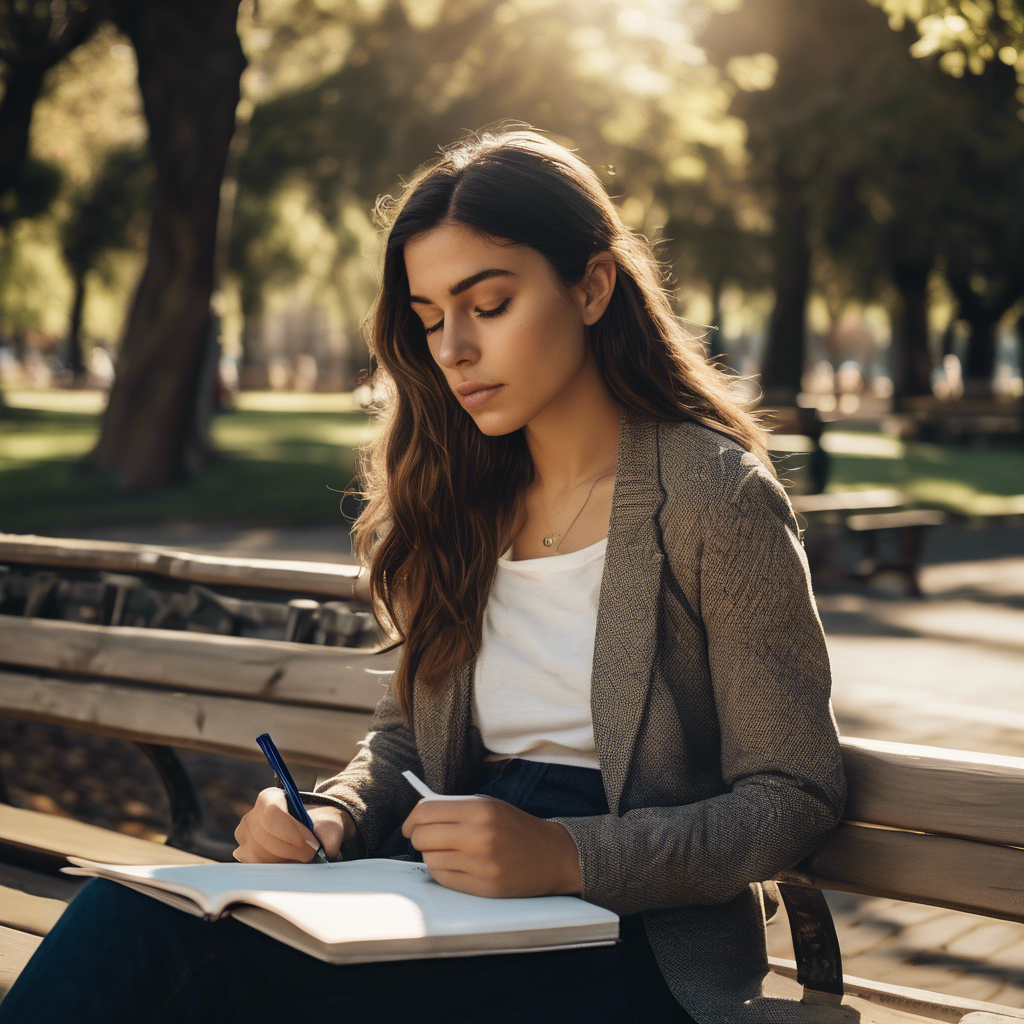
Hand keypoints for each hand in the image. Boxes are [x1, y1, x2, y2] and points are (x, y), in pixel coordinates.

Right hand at [233, 787, 352, 862]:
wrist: (310, 833)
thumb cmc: (318, 825)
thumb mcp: (329, 822)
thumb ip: (330, 834)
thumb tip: (328, 851)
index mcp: (270, 798)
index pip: (272, 814)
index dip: (291, 832)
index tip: (312, 845)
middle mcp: (252, 817)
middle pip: (264, 838)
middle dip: (292, 850)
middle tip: (311, 855)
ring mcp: (244, 838)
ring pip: (259, 855)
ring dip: (284, 861)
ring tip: (301, 857)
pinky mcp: (244, 856)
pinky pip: (257, 867)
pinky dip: (275, 868)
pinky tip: (289, 862)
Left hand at [401, 796, 581, 897]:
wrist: (551, 855)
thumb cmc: (514, 827)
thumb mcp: (489, 805)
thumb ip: (455, 808)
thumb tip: (418, 815)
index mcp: (480, 810)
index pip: (426, 811)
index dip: (412, 818)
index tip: (410, 824)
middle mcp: (479, 836)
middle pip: (423, 837)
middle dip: (418, 837)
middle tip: (427, 837)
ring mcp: (481, 864)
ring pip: (430, 859)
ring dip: (432, 855)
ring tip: (448, 851)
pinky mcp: (483, 887)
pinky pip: (443, 878)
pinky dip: (442, 871)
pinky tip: (456, 864)